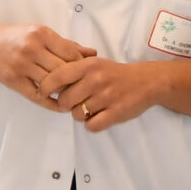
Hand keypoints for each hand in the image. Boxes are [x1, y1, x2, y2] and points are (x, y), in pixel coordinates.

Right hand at [0, 22, 87, 110]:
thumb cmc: (18, 37)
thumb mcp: (42, 34)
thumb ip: (67, 45)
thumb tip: (93, 53)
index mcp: (42, 34)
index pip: (70, 53)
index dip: (81, 66)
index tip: (84, 72)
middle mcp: (32, 48)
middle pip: (62, 70)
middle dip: (74, 81)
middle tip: (82, 88)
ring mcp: (21, 65)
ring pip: (51, 84)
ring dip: (64, 92)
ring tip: (73, 97)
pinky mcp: (13, 80)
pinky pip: (36, 95)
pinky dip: (50, 103)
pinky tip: (59, 105)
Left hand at [42, 56, 159, 131]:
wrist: (146, 82)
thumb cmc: (115, 73)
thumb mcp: (95, 63)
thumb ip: (73, 70)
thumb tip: (47, 82)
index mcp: (88, 65)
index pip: (57, 76)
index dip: (45, 87)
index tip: (43, 93)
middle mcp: (96, 80)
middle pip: (64, 100)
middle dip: (65, 104)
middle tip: (74, 102)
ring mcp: (106, 97)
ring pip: (77, 114)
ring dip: (80, 114)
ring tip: (90, 107)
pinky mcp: (116, 113)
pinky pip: (91, 125)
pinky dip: (92, 124)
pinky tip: (98, 116)